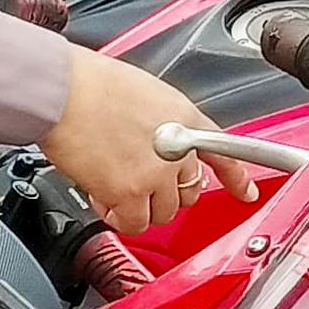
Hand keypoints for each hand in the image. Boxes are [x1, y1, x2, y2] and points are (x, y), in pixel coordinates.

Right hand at [38, 48, 258, 235]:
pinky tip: (103, 199)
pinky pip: (134, 223)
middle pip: (189, 191)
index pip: (224, 152)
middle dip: (166, 192)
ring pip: (163, 212)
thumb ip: (164, 123)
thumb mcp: (146, 94)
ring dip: (140, 206)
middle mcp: (177, 149)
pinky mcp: (128, 194)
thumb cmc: (91, 85)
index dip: (236, 178)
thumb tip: (161, 146)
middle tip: (140, 182)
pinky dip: (118, 218)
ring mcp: (155, 174)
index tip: (245, 193)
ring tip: (115, 186)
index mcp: (184, 118)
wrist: (62, 91)